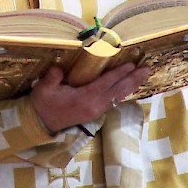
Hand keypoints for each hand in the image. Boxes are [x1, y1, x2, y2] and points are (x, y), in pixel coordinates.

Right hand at [29, 62, 150, 134]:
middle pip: (117, 90)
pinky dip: (123, 92)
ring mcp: (96, 111)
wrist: (40, 124)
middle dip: (133, 79)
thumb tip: (58, 68)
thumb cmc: (42, 104)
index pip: (106, 83)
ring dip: (131, 85)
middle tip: (147, 68)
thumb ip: (52, 78)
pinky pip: (113, 100)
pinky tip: (128, 86)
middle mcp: (94, 106)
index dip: (119, 73)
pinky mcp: (95, 113)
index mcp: (84, 99)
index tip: (131, 64)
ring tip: (143, 75)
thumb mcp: (44, 89)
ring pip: (118, 96)